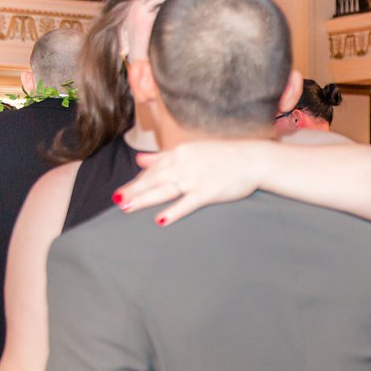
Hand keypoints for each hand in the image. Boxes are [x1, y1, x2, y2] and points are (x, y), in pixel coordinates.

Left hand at [117, 141, 269, 224]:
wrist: (253, 159)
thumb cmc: (225, 155)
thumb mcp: (192, 149)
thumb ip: (163, 155)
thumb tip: (140, 159)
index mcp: (179, 153)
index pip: (152, 169)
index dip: (137, 181)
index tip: (123, 191)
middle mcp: (183, 164)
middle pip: (153, 180)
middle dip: (133, 191)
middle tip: (116, 201)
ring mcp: (195, 179)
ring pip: (164, 190)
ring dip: (143, 199)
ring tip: (126, 207)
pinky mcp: (207, 192)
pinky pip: (187, 203)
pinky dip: (173, 211)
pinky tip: (160, 220)